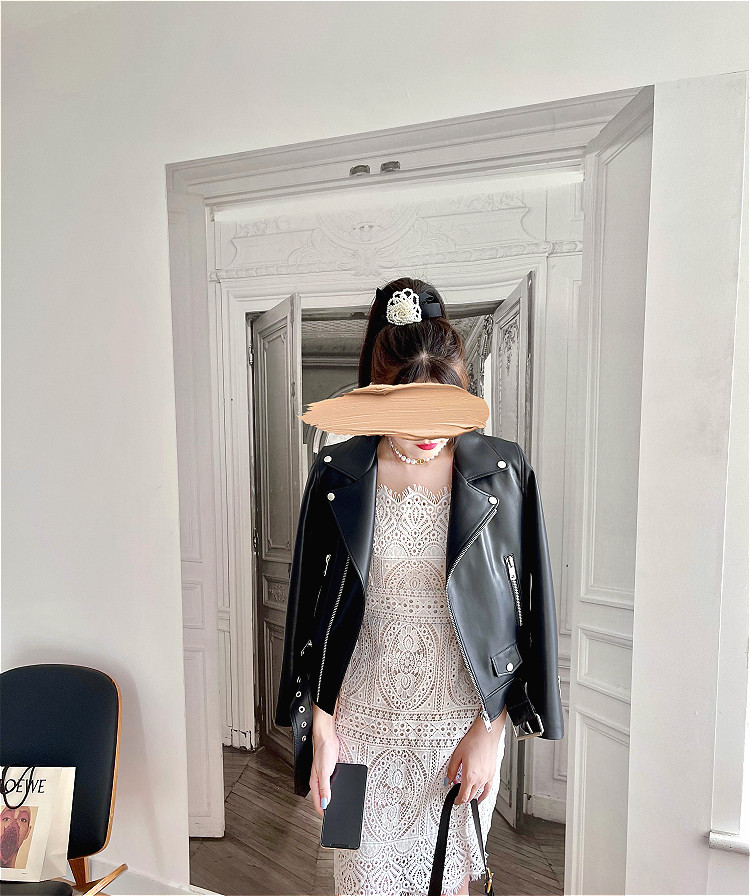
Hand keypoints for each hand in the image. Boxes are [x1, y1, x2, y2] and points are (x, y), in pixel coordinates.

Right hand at [310, 702, 339, 817]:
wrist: (328, 736)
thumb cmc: (323, 750)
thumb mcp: (324, 772)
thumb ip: (325, 788)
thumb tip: (325, 804)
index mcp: (315, 783)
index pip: (318, 803)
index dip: (323, 812)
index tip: (330, 821)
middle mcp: (319, 781)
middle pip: (323, 798)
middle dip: (329, 807)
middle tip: (336, 817)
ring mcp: (326, 776)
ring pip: (329, 792)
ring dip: (333, 798)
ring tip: (340, 806)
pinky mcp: (332, 771)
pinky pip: (334, 784)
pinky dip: (337, 789)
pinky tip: (343, 791)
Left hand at [445, 707, 506, 804]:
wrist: (486, 734)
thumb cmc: (473, 741)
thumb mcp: (457, 755)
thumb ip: (452, 770)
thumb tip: (448, 780)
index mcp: (470, 776)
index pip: (463, 796)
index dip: (458, 801)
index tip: (454, 801)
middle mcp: (480, 779)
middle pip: (470, 796)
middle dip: (463, 797)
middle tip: (457, 794)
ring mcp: (487, 777)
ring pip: (478, 793)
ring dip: (471, 795)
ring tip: (466, 792)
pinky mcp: (492, 774)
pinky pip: (488, 789)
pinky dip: (483, 795)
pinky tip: (481, 796)